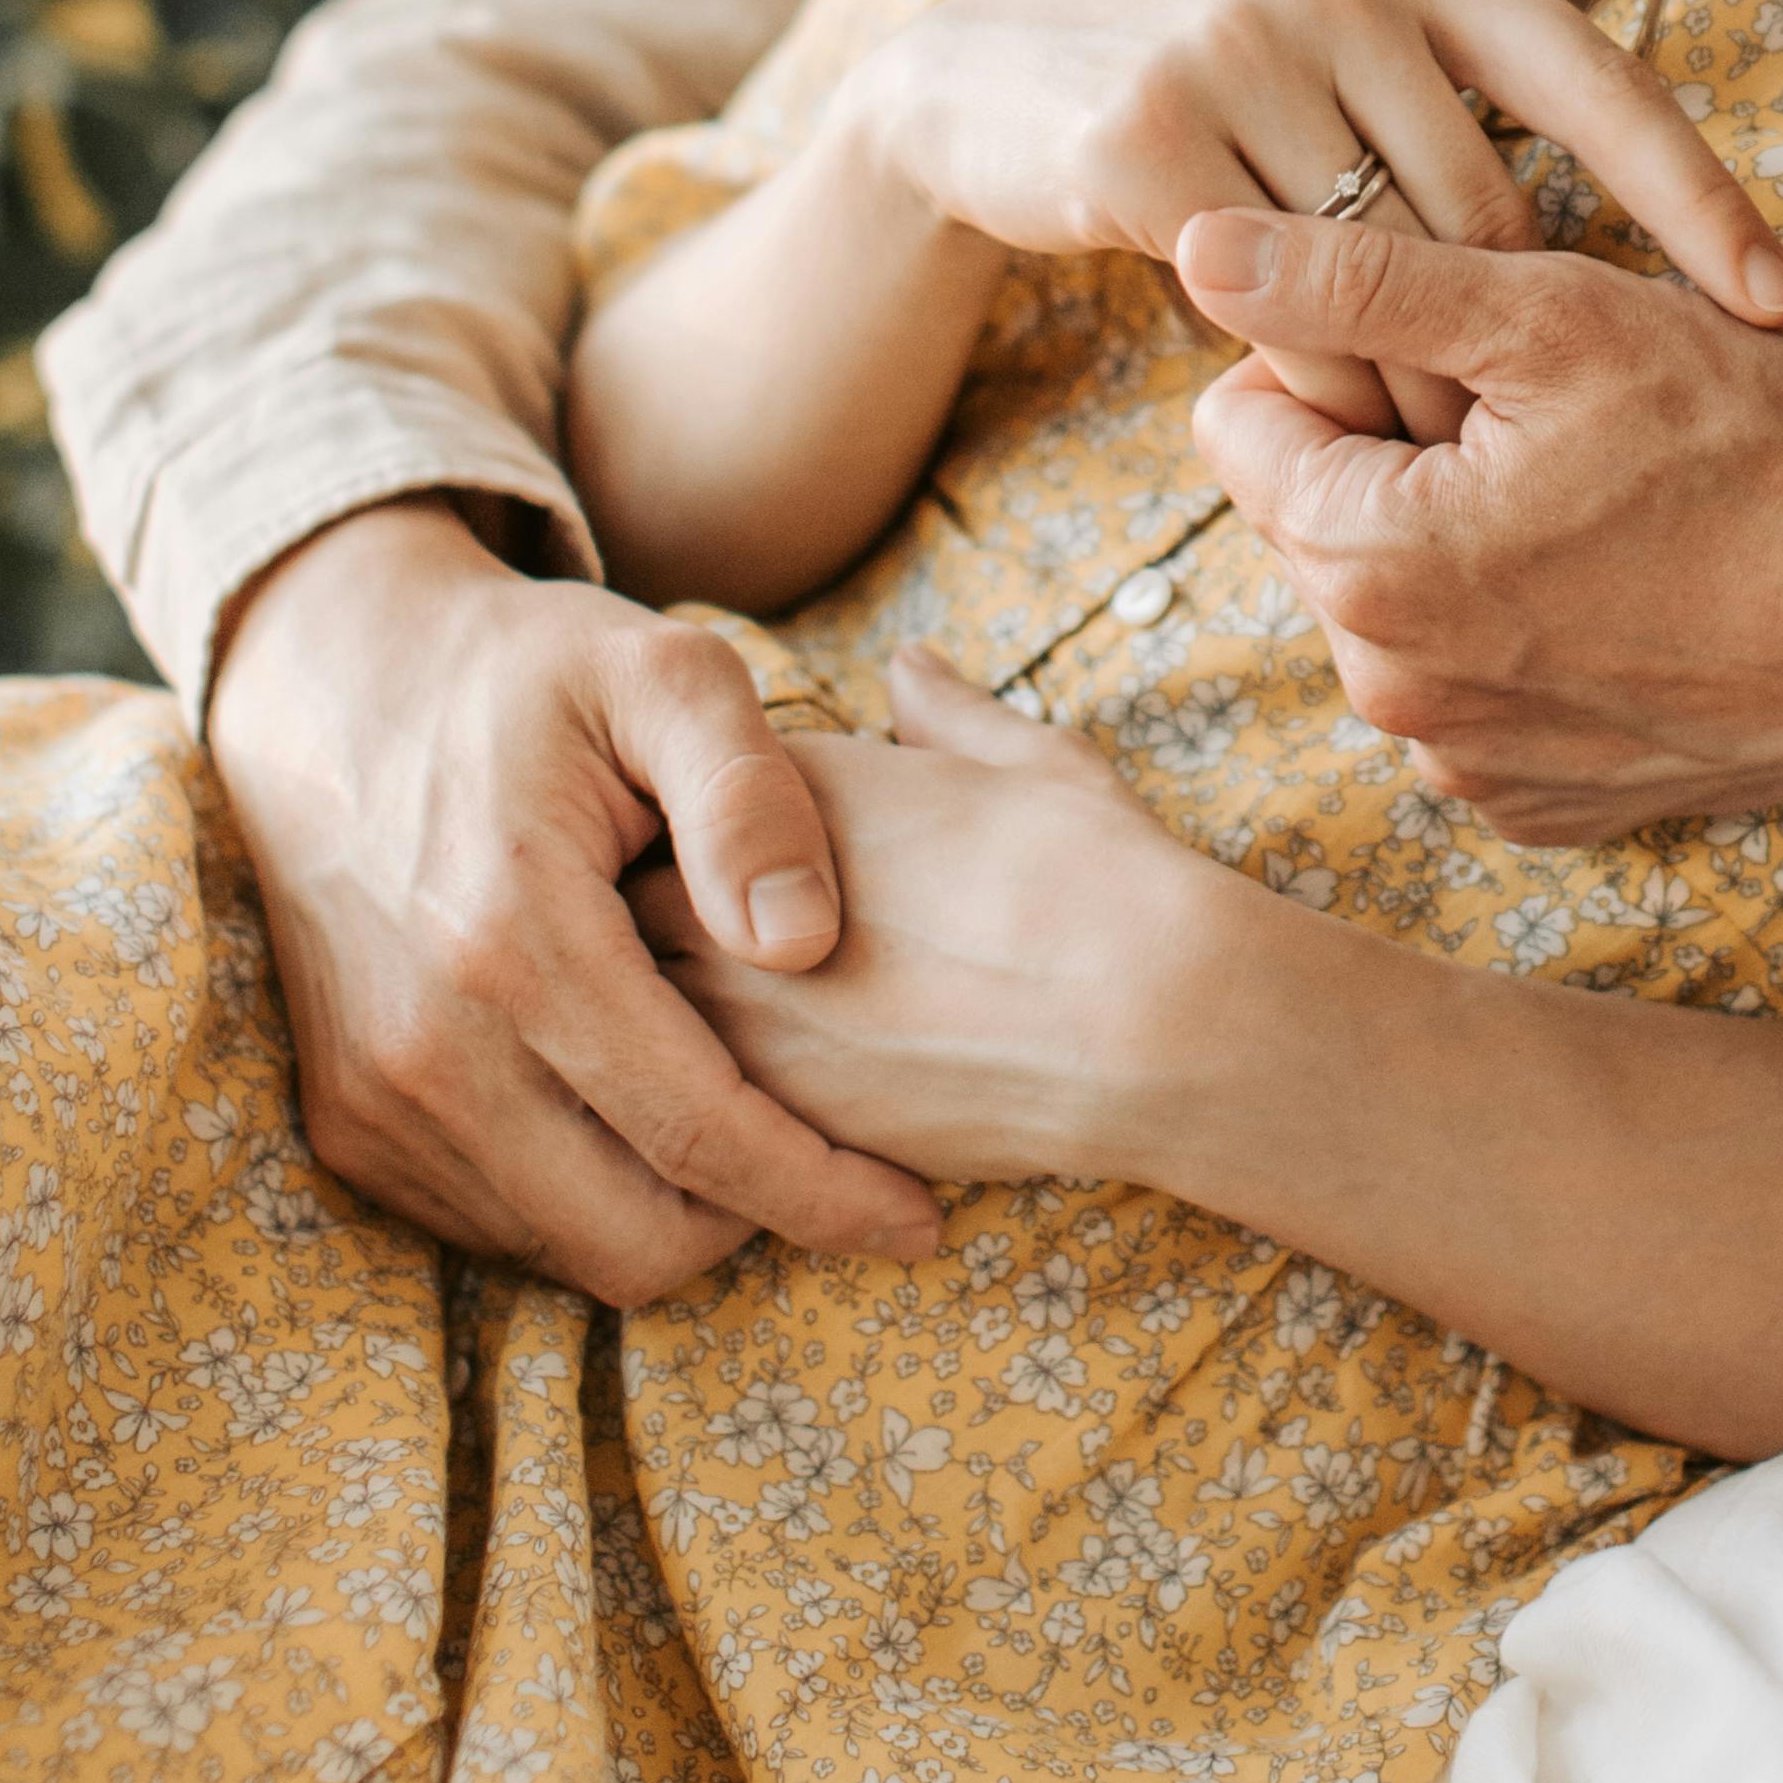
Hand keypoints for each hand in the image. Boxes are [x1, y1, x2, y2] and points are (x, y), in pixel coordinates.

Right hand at [200, 498, 944, 1299]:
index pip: (700, 1137)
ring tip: (746, 1120)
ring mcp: (375, 1098)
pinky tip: (645, 1108)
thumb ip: (749, 796)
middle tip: (835, 1161)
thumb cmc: (527, 673)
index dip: (823, 1194)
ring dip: (674, 1216)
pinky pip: (497, 1224)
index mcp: (516, 940)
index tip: (919, 1219)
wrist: (332, 681)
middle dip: (757, 1225)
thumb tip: (807, 944)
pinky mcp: (349, 1122)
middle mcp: (429, 1048)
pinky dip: (588, 1196)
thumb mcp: (662, 671)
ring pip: (568, 1248)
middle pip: (635, 1240)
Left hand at [630, 642, 1232, 1187]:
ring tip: (779, 1037)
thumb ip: (948, 715)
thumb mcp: (1028, 760)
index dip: (713, 836)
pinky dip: (723, 1104)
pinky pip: (694, 1109)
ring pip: (647, 1014)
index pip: (683, 799)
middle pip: (637, 902)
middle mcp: (728, 889)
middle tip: (735, 955)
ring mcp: (734, 1006)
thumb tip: (912, 669)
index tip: (753, 863)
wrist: (1144, 1018)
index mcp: (783, 787)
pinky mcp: (762, 1113)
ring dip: (683, 1019)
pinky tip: (798, 1103)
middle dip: (672, 924)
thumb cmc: (1097, 873)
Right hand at [839, 0, 1782, 440]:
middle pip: (1489, 211)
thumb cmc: (1207, 88)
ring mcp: (1235, 47)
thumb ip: (1455, 103)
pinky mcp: (1147, 140)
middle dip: (1518, 345)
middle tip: (1542, 446)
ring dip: (1420, 385)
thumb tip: (1630, 246)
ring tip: (1444, 455)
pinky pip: (1284, 311)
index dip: (1700, 200)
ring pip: (1391, 277)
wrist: (974, 80)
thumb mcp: (1337, 45)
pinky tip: (1322, 414)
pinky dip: (1319, 381)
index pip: (1600, 81)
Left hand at [1176, 212, 1782, 842]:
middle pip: (1313, 515)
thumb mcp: (1555, 320)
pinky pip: (1467, 693)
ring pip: (1391, 604)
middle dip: (1396, 452)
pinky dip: (1519, 634)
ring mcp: (1464, 766)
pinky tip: (1625, 591)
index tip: (1462, 348)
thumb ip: (1358, 281)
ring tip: (1600, 503)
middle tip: (1550, 420)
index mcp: (1370, 563)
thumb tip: (1197, 244)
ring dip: (1456, 541)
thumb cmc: (1757, 450)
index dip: (1340, 355)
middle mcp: (1391, 692)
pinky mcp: (1535, 807)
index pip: (1241, 419)